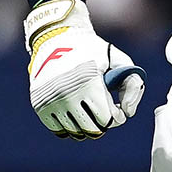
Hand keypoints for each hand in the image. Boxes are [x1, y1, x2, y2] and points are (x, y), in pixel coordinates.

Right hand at [24, 0, 145, 139]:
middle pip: (92, 130)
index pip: (107, 119)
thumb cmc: (93, 50)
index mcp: (88, 81)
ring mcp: (50, 101)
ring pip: (75, 133)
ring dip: (88, 127)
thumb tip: (128, 113)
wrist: (56, 39)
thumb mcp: (118, 59)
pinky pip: (59, 131)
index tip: (118, 110)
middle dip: (104, 124)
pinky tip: (78, 114)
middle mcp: (66, 94)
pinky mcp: (39, 106)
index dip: (117, 118)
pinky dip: (71, 127)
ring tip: (93, 113)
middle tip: (107, 113)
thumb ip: (132, 84)